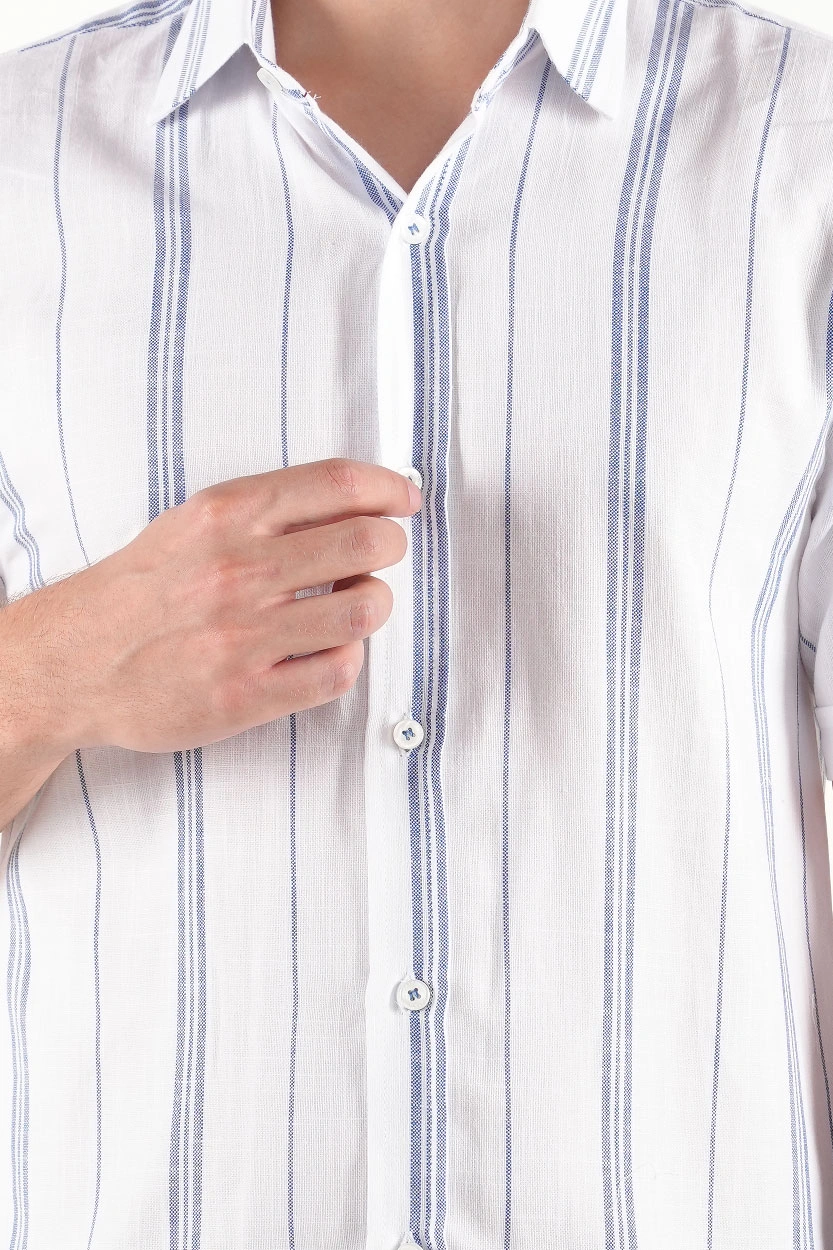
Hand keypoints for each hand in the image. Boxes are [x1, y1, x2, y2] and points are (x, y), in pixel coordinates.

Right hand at [19, 458, 420, 753]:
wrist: (75, 662)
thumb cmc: (143, 591)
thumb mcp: (194, 522)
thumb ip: (267, 510)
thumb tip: (355, 500)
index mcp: (226, 515)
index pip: (339, 483)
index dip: (390, 488)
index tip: (405, 499)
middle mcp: (237, 570)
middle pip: (366, 543)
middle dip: (390, 546)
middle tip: (380, 555)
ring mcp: (242, 637)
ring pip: (363, 610)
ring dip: (374, 603)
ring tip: (353, 602)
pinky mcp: (245, 695)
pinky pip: (338, 673)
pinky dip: (348, 658)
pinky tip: (328, 650)